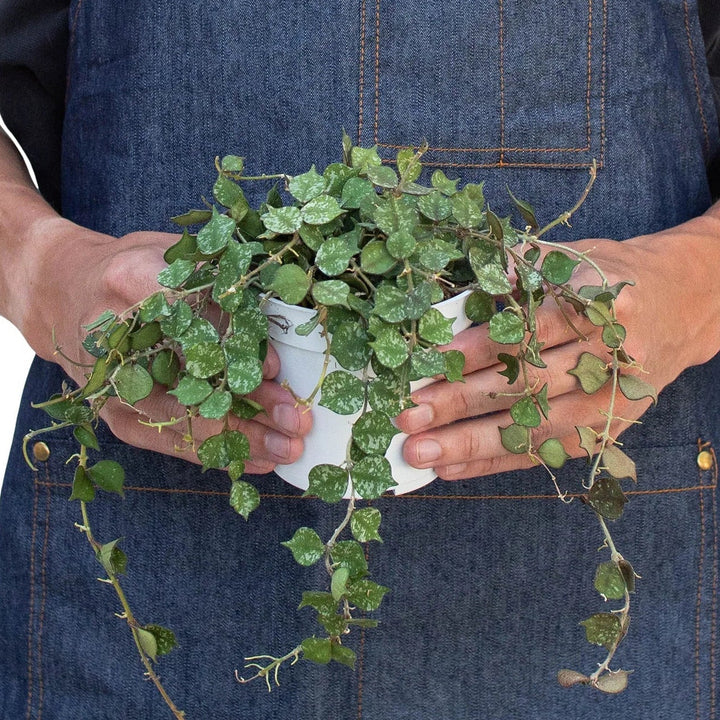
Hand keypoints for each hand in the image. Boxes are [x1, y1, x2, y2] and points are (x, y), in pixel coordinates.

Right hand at [26, 217, 311, 473]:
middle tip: (297, 419)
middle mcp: (117, 338)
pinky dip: (218, 453)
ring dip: (243, 439)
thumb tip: (277, 320)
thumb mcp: (172, 252)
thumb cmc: (130, 268)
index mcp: (132, 280)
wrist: (62, 293)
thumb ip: (217, 280)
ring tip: (289, 447)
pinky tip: (258, 460)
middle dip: (251, 406)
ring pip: (185, 421)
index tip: (275, 368)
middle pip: (193, 381)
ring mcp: (113, 384)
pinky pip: (171, 442)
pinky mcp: (115, 414)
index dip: (236, 346)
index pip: (193, 319)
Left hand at [395, 217, 719, 479]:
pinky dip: (495, 463)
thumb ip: (519, 276)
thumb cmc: (612, 277)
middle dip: (459, 403)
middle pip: (526, 386)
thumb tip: (456, 302)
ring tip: (418, 454)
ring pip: (533, 428)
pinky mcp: (610, 430)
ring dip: (469, 444)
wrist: (684, 305)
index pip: (527, 332)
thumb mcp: (572, 259)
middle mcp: (611, 355)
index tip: (427, 365)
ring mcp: (613, 400)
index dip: (475, 351)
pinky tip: (453, 468)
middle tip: (406, 416)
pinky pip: (545, 453)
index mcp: (600, 303)